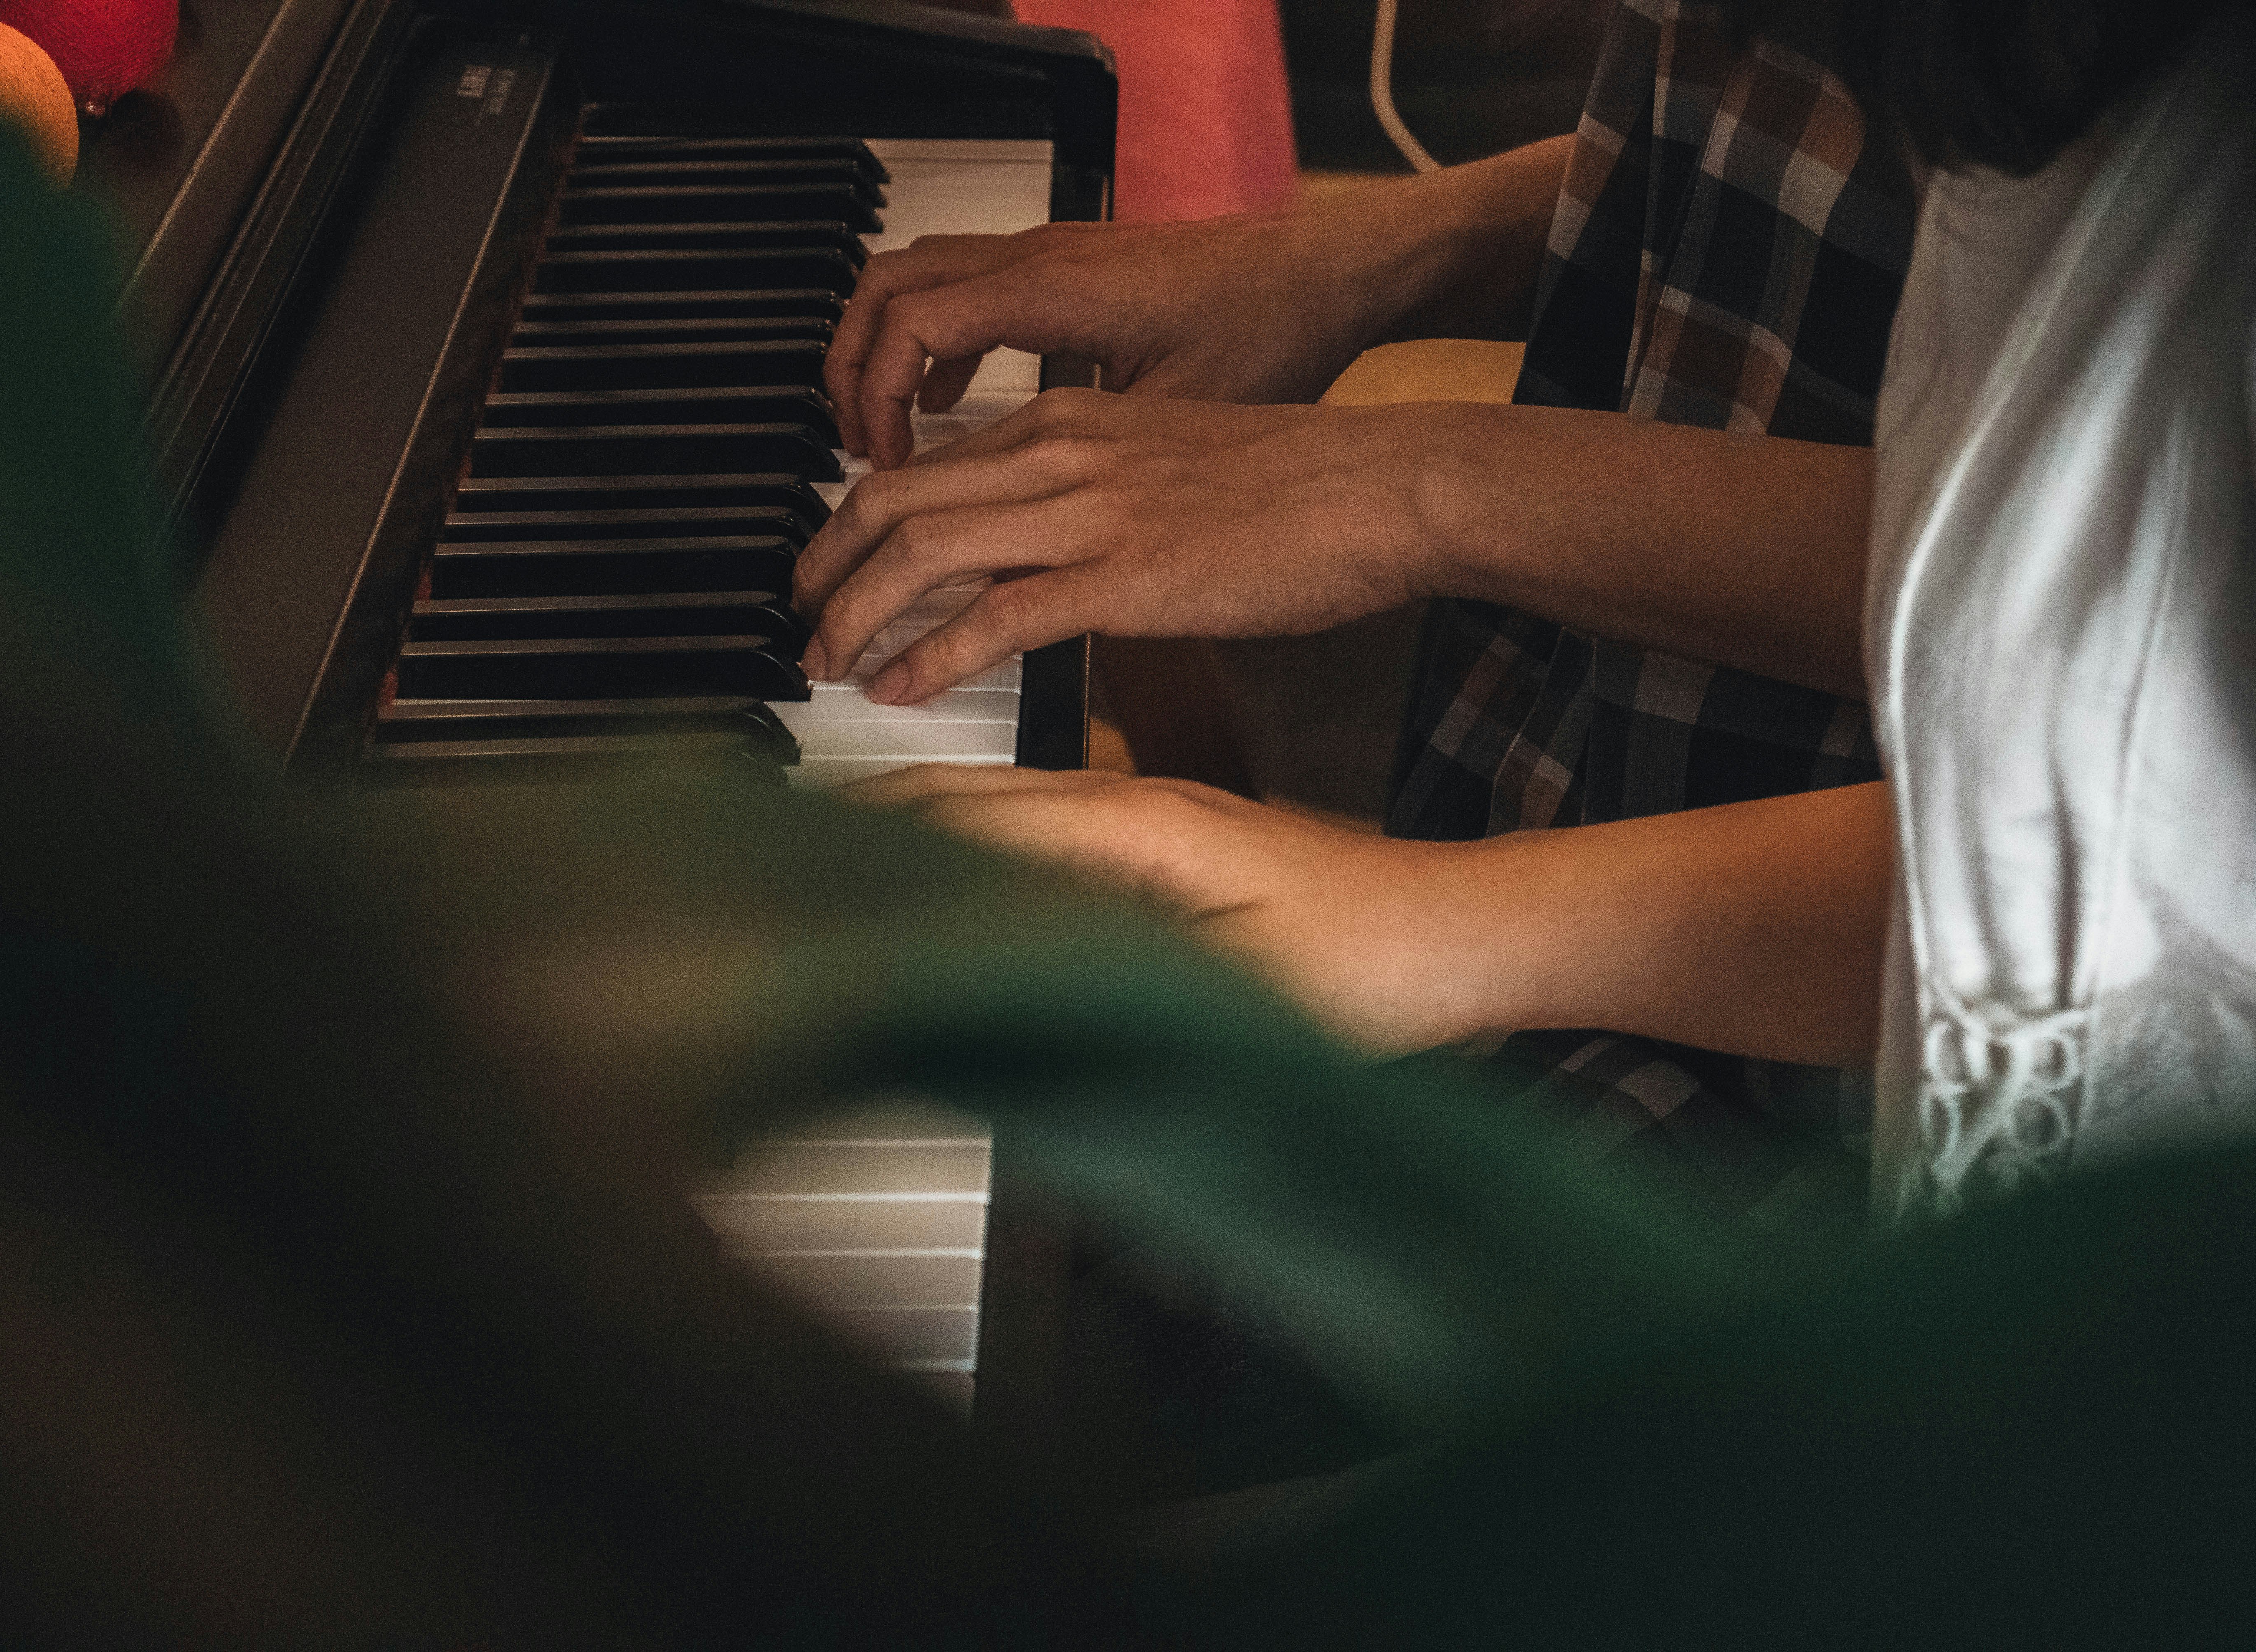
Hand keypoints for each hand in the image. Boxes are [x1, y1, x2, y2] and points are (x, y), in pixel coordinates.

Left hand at [794, 390, 1433, 702]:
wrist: (1382, 487)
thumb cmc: (1295, 489)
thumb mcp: (1169, 468)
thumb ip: (1097, 500)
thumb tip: (1054, 559)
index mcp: (1068, 425)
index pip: (924, 466)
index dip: (855, 525)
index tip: (832, 574)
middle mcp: (1060, 456)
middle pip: (893, 500)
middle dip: (825, 568)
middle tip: (801, 622)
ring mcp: (1090, 515)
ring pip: (925, 553)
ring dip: (859, 615)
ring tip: (827, 664)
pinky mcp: (1126, 578)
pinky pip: (997, 618)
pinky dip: (931, 656)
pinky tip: (899, 687)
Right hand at [828, 213, 1405, 467]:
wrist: (1332, 269)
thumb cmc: (1272, 330)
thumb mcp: (1181, 417)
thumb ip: (1098, 486)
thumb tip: (1036, 566)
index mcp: (1051, 292)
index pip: (907, 327)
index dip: (874, 401)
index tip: (877, 474)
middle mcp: (1039, 262)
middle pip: (887, 292)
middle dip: (850, 376)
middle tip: (850, 459)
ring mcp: (1052, 257)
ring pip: (919, 283)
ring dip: (886, 360)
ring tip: (881, 446)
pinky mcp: (1072, 272)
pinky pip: (967, 294)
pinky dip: (936, 350)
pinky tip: (949, 411)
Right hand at [843, 766, 1507, 1054]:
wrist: (1477, 929)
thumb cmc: (1382, 968)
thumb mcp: (1246, 1002)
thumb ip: (1119, 993)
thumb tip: (1001, 1008)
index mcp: (1139, 828)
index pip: (971, 816)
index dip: (875, 833)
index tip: (794, 849)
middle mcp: (1136, 804)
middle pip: (969, 794)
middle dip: (868, 813)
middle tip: (778, 841)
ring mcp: (1154, 816)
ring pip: (1003, 803)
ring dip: (916, 815)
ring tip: (832, 836)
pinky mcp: (1172, 841)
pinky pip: (1045, 824)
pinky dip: (977, 832)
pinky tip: (951, 855)